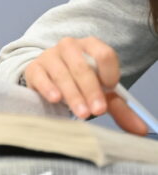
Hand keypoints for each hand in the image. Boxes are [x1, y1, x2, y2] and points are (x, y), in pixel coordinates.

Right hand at [23, 36, 146, 134]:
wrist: (50, 77)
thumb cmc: (79, 82)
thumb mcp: (101, 92)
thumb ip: (120, 108)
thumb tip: (140, 129)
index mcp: (90, 46)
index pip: (104, 53)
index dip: (109, 72)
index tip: (111, 90)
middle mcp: (69, 46)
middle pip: (82, 65)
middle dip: (91, 90)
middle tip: (98, 110)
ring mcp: (49, 55)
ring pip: (62, 73)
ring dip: (73, 94)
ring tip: (82, 113)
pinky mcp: (34, 68)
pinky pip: (40, 76)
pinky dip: (48, 87)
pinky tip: (55, 98)